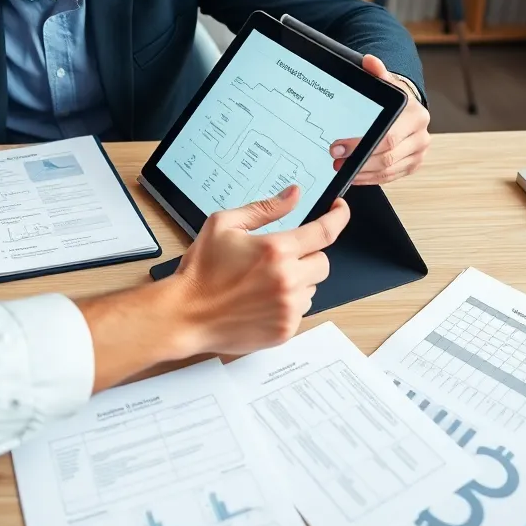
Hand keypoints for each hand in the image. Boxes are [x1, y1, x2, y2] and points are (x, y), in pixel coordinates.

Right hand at [171, 187, 350, 355]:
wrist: (186, 314)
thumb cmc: (201, 270)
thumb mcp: (224, 224)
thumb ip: (264, 209)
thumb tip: (293, 195)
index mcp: (275, 250)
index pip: (324, 232)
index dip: (337, 218)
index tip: (339, 210)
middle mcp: (287, 279)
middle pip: (323, 263)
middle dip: (307, 256)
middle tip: (280, 257)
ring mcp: (288, 308)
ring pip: (312, 288)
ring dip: (297, 281)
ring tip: (263, 282)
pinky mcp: (285, 330)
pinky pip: (301, 311)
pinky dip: (287, 303)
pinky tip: (261, 300)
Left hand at [329, 54, 430, 183]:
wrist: (408, 108)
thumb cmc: (395, 98)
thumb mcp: (386, 82)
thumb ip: (377, 72)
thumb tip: (369, 61)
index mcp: (416, 116)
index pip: (387, 136)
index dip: (360, 144)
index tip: (338, 147)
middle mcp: (421, 136)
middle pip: (388, 157)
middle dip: (358, 161)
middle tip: (335, 160)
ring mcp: (418, 153)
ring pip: (388, 170)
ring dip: (362, 172)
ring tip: (341, 168)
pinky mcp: (413, 165)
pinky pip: (390, 177)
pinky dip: (370, 178)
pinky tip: (355, 175)